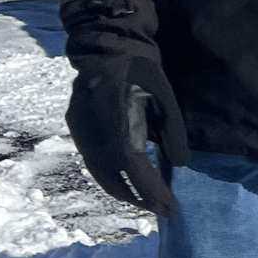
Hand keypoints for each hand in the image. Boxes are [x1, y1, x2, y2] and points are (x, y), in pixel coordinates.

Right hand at [60, 0, 188, 216]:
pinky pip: (93, 162)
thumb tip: (180, 165)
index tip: (169, 208)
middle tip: (162, 209)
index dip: (152, 192)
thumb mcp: (165, 98)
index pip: (135, 169)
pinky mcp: (76, 129)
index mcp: (119, 124)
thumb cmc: (142, 70)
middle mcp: (96, 134)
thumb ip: (172, 131)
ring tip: (147, 200)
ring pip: (101, 174)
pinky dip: (110, 176)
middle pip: (115, 179)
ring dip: (123, 190)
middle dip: (139, 197)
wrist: (105, 47)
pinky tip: (126, 180)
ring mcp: (82, 132)